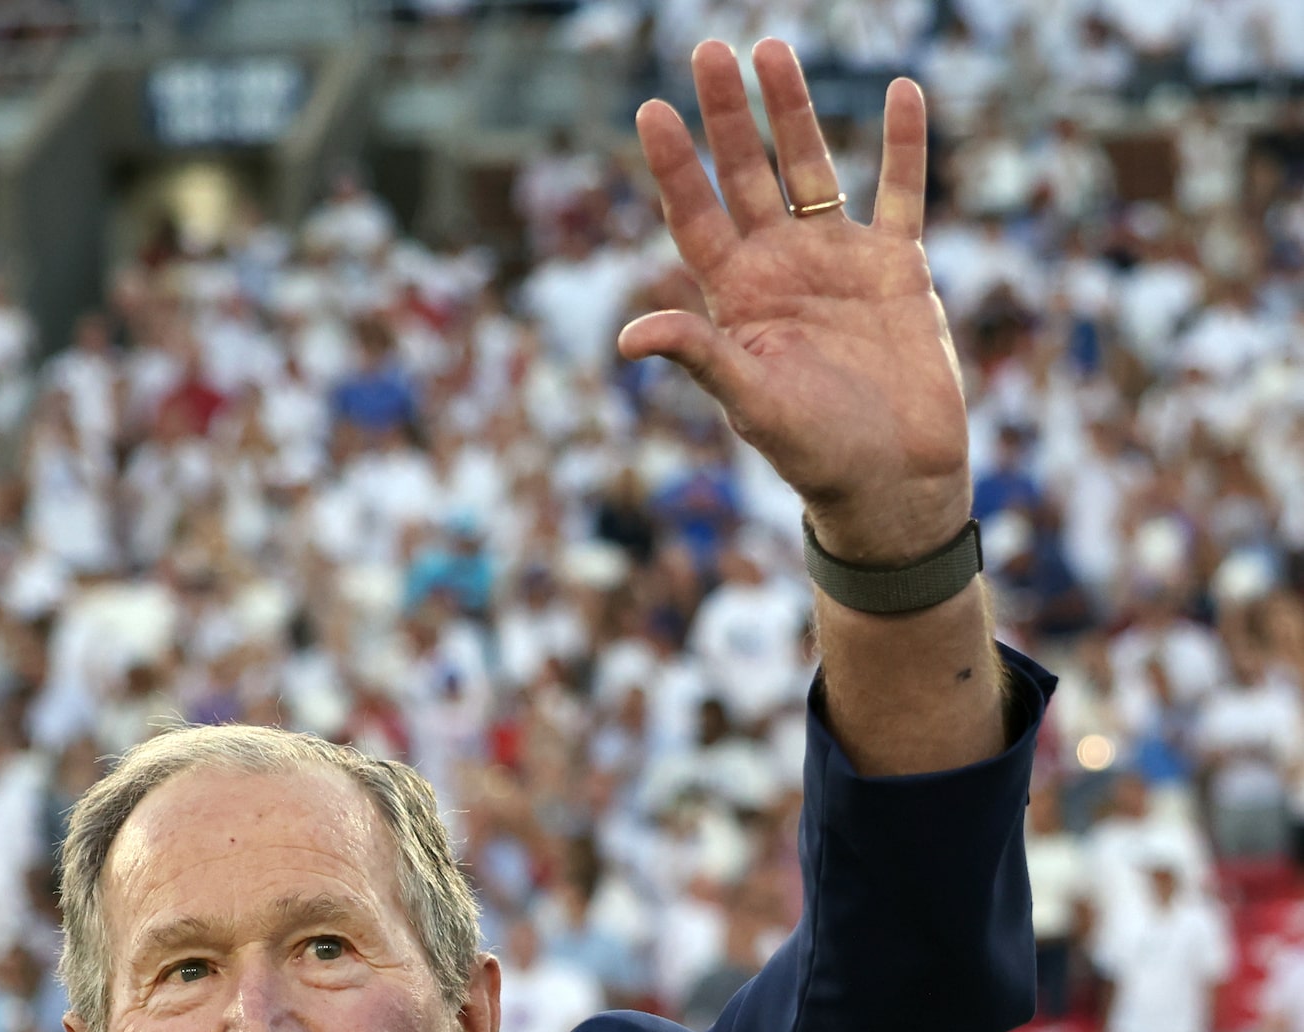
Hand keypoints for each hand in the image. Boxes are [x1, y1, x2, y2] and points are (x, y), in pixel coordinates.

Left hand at [619, 40, 969, 563]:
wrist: (893, 480)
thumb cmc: (816, 453)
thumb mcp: (752, 402)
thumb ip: (700, 356)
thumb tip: (629, 337)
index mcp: (738, 300)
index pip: (696, 217)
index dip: (674, 166)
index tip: (651, 111)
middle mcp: (782, 269)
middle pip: (747, 176)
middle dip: (728, 116)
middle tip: (706, 51)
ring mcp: (839, 262)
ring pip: (813, 167)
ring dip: (794, 111)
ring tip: (771, 49)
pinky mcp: (898, 268)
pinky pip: (902, 192)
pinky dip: (905, 145)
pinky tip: (902, 92)